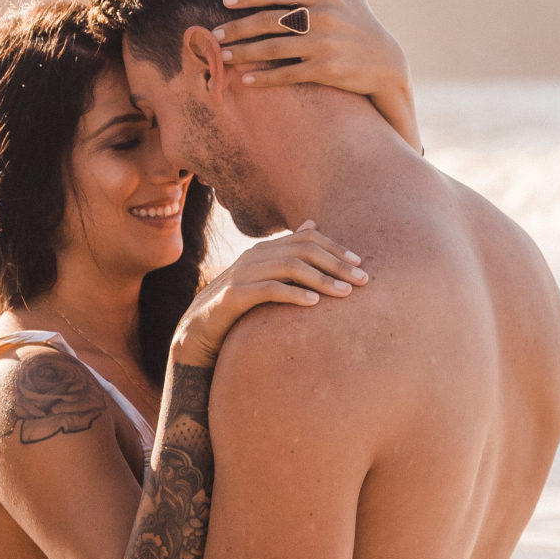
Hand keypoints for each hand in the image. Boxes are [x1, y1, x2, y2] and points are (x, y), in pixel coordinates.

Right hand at [174, 222, 368, 365]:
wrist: (196, 333)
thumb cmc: (236, 308)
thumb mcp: (264, 279)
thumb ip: (287, 255)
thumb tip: (313, 225)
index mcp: (264, 251)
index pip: (306, 239)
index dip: (335, 248)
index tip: (360, 264)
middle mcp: (253, 256)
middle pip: (302, 249)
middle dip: (336, 264)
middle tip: (363, 280)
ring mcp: (241, 274)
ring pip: (289, 267)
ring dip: (322, 279)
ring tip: (345, 294)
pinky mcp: (232, 296)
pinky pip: (268, 290)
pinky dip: (293, 294)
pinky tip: (314, 304)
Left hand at [216, 0, 407, 105]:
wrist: (386, 63)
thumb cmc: (364, 23)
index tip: (226, 1)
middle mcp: (322, 17)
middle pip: (268, 20)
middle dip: (237, 27)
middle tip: (215, 33)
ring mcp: (323, 44)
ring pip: (273, 48)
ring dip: (244, 52)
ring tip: (223, 56)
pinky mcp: (325, 70)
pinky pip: (287, 73)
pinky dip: (264, 77)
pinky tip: (246, 79)